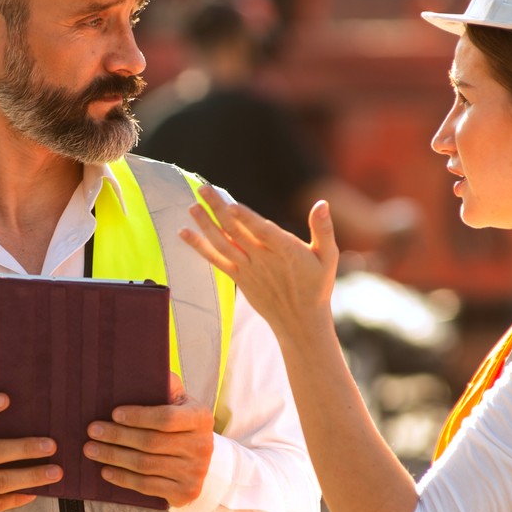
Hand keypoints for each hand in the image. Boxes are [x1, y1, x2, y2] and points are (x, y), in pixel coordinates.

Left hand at [84, 373, 213, 506]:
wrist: (205, 462)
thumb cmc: (182, 425)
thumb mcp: (180, 402)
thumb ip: (166, 385)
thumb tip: (144, 368)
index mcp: (200, 418)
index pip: (166, 418)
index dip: (138, 416)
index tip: (114, 413)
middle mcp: (201, 446)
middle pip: (151, 443)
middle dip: (117, 436)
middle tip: (92, 431)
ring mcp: (194, 472)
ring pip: (145, 465)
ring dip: (113, 457)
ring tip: (91, 449)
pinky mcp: (185, 492)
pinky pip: (147, 486)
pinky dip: (123, 479)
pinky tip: (106, 471)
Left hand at [182, 189, 338, 339]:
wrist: (300, 321)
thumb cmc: (316, 285)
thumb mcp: (328, 257)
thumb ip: (323, 230)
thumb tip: (322, 203)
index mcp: (286, 251)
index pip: (263, 232)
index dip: (247, 219)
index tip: (231, 205)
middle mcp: (263, 260)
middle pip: (237, 232)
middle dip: (219, 209)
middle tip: (202, 189)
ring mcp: (248, 269)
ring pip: (223, 244)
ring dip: (205, 225)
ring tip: (192, 206)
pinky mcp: (239, 278)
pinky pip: (216, 261)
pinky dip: (199, 247)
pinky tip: (184, 233)